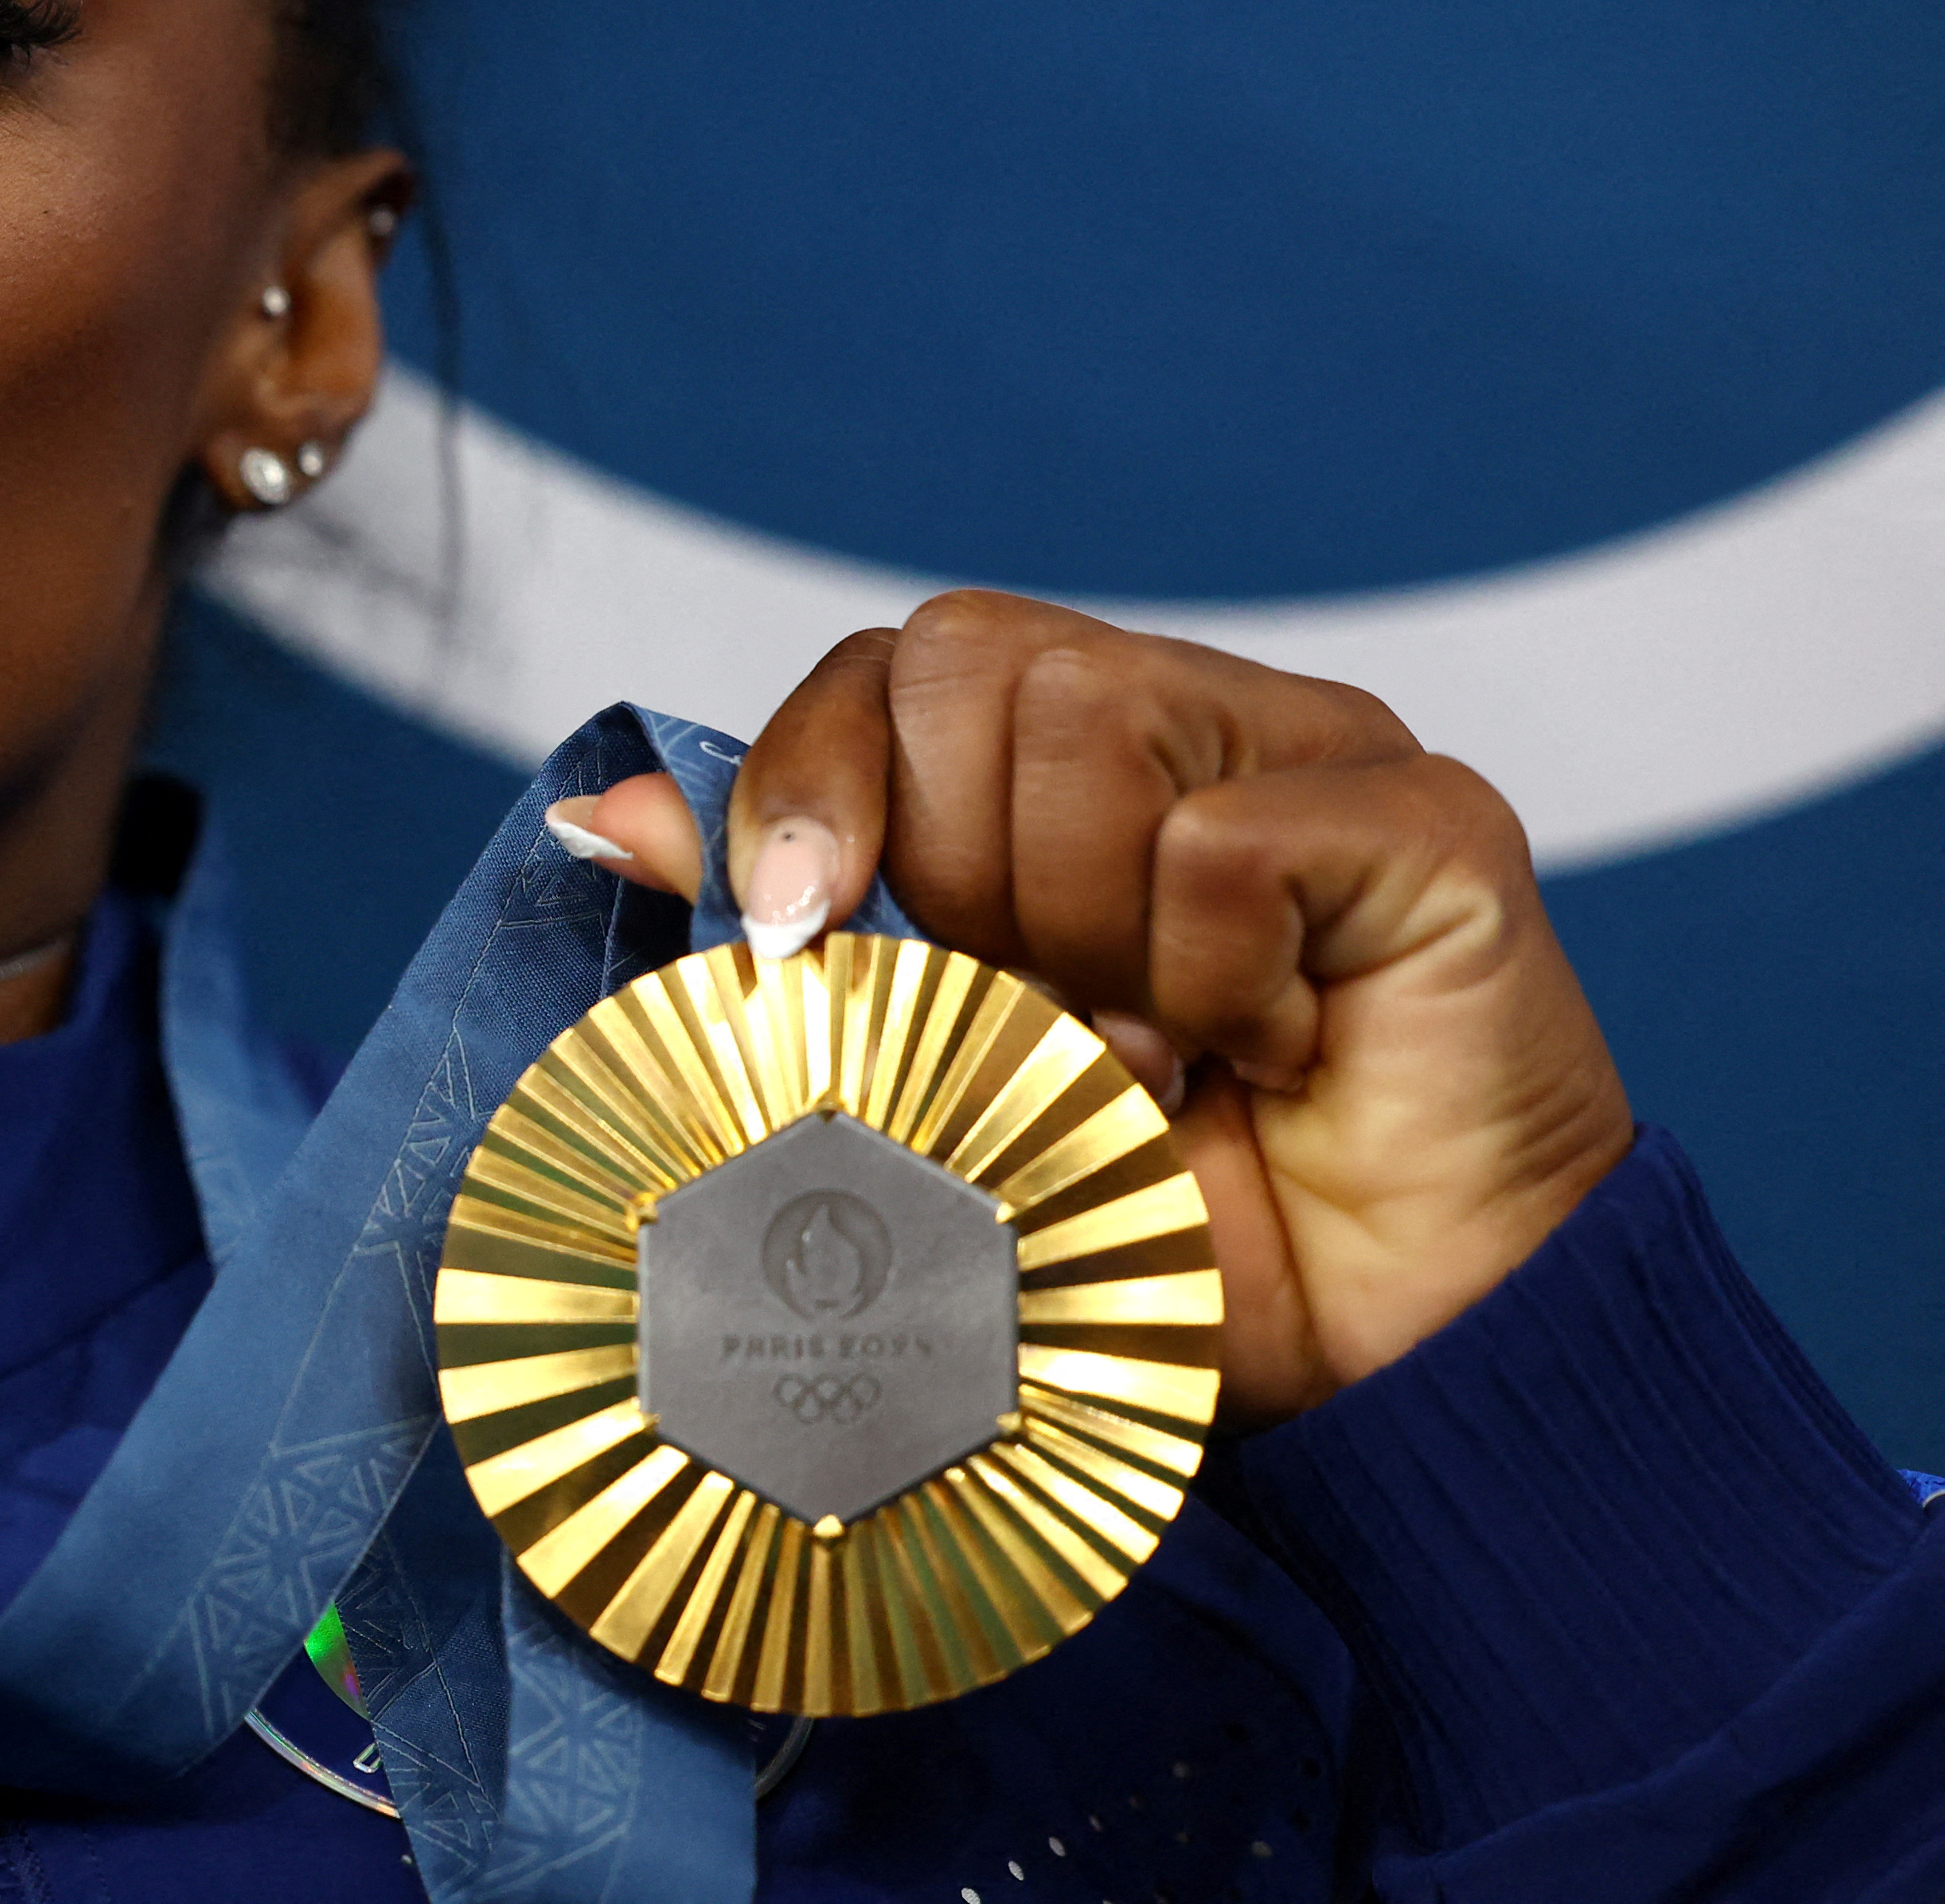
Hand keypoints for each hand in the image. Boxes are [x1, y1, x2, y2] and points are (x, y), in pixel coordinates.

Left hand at [555, 591, 1634, 1423]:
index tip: (789, 926)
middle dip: (957, 869)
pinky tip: (1267, 1058)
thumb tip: (596, 818)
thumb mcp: (919, 1074)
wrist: (1383, 1364)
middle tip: (1040, 1017)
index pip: (886, 669)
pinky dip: (1211, 977)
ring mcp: (1320, 745)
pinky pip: (1226, 838)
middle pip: (969, 660)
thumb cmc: (1155, 1223)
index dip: (806, 780)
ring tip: (1153, 1052)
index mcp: (1063, 773)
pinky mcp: (1428, 813)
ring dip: (1083, 927)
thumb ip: (787, 934)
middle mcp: (1194, 719)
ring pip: (1089, 719)